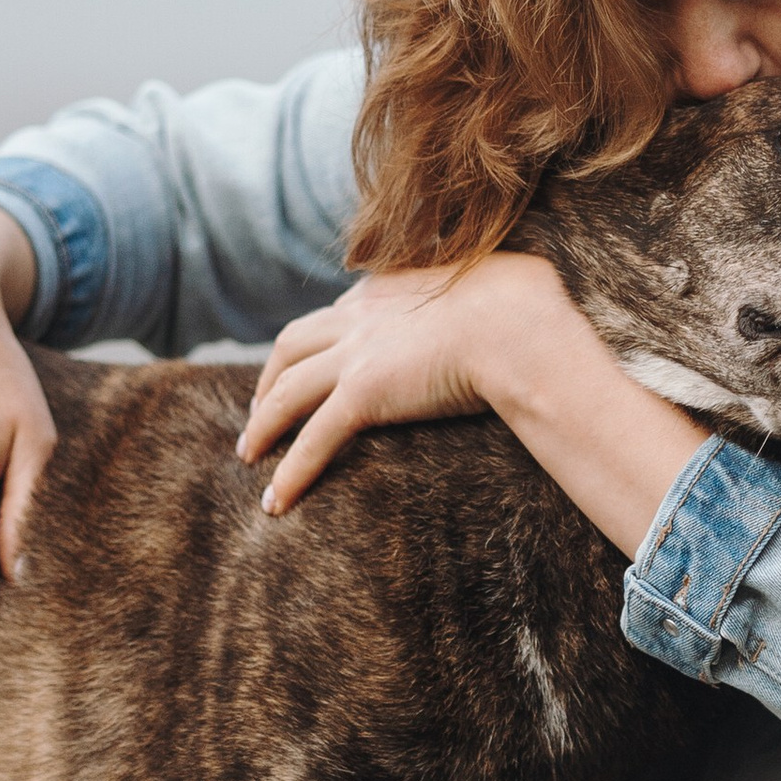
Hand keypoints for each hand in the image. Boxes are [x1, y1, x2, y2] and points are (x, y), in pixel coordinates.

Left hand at [237, 258, 555, 511]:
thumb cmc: (529, 303)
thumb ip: (484, 285)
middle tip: (260, 409)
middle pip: (293, 343)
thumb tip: (514, 284)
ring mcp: (357, 353)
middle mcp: (362, 314)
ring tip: (250, 455)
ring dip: (262, 424)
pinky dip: (290, 471)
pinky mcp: (363, 393)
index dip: (317, 342)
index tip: (312, 365)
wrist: (522, 325)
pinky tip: (275, 502)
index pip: (336, 314)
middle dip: (270, 377)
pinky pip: (313, 439)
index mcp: (389, 287)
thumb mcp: (499, 278)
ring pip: (286, 392)